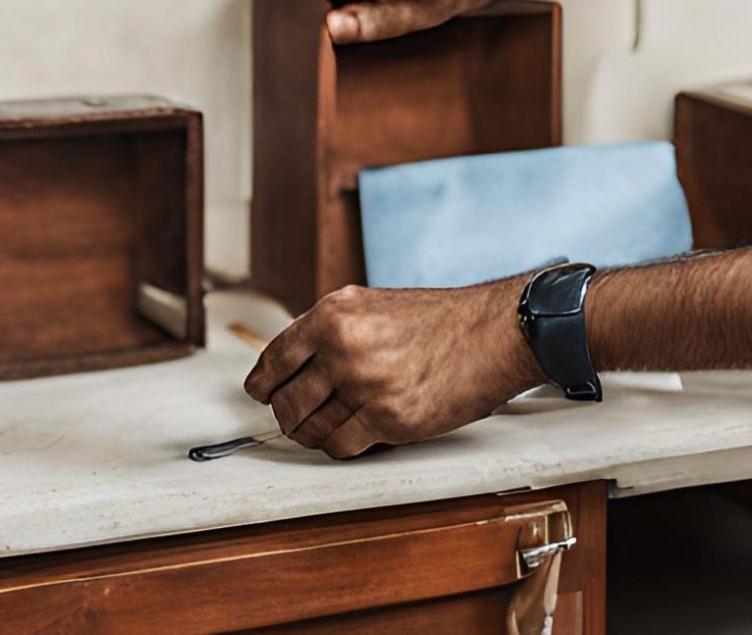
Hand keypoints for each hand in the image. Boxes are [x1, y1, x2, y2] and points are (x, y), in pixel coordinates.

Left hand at [244, 277, 544, 458]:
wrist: (491, 333)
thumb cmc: (436, 320)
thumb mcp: (371, 305)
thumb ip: (329, 330)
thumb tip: (289, 364)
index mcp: (333, 314)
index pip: (274, 359)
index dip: (262, 384)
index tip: (260, 393)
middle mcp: (344, 348)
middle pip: (286, 401)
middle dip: (287, 414)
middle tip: (296, 416)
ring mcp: (366, 386)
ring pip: (310, 428)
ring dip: (312, 433)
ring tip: (324, 427)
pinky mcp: (390, 420)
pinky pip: (341, 446)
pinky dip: (340, 446)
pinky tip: (351, 435)